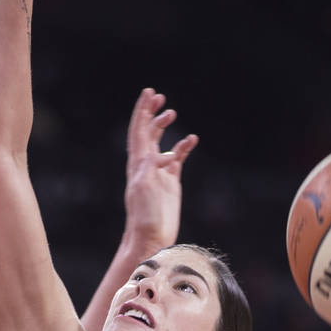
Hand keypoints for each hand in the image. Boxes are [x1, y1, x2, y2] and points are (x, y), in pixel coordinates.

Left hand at [123, 88, 197, 251]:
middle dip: (151, 114)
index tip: (149, 92)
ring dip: (164, 127)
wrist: (151, 238)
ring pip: (160, 143)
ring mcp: (159, 173)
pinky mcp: (170, 182)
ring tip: (173, 113)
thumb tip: (155, 153)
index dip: (142, 111)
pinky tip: (192, 140)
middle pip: (147, 133)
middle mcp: (146, 165)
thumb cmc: (145, 217)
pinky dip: (182, 147)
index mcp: (138, 164)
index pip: (139, 131)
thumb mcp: (145, 191)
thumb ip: (148, 171)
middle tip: (160, 97)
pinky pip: (177, 158)